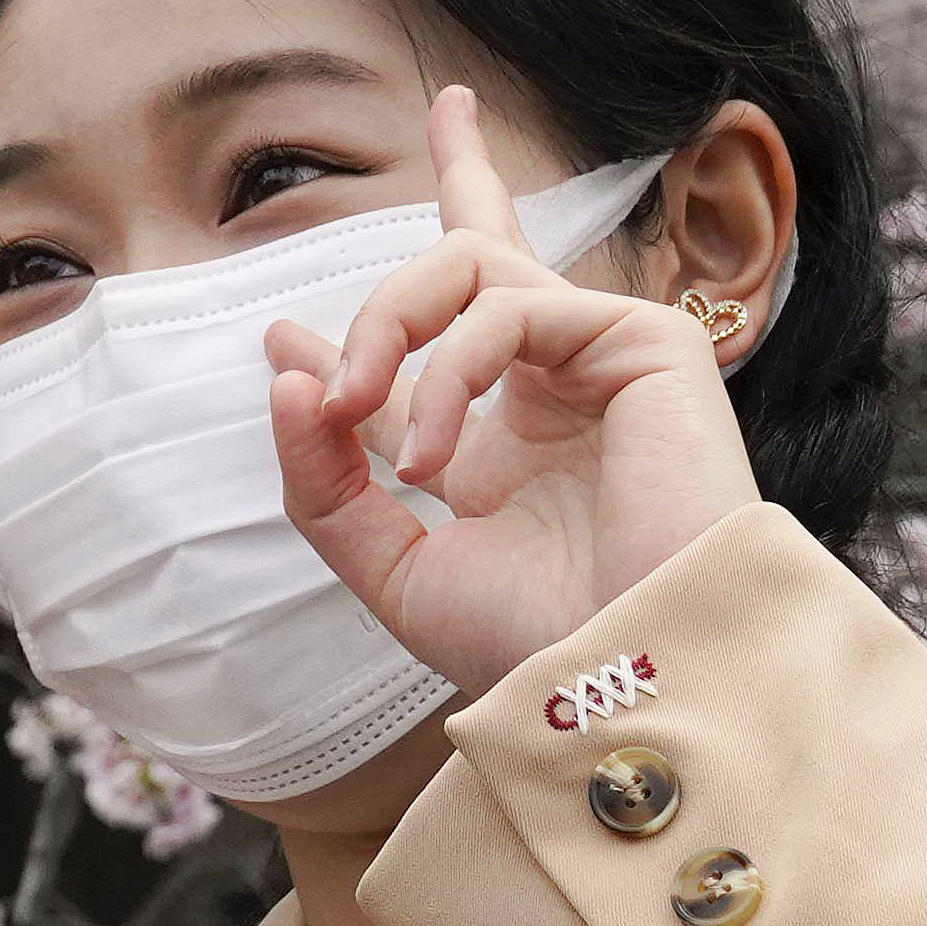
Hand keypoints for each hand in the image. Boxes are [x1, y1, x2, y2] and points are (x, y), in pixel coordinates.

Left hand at [267, 83, 761, 697]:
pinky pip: (507, 307)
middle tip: (335, 386)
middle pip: (477, 246)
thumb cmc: (535, 642)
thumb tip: (285, 364)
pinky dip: (445, 370)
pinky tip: (431, 455)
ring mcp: (599, 354)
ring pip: (469, 264)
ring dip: (391, 328)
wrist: (630, 679)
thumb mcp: (393, 566)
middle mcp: (556, 382)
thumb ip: (327, 477)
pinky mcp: (641, 339)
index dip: (410, 261)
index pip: (459, 315)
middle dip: (383, 295)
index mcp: (508, 433)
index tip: (327, 281)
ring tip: (368, 416)